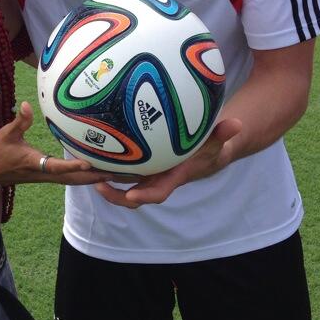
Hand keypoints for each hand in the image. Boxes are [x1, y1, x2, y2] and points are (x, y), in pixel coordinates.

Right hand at [0, 102, 110, 187]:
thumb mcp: (6, 134)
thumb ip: (20, 121)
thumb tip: (28, 105)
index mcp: (35, 164)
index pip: (57, 167)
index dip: (73, 166)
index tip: (90, 164)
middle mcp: (44, 174)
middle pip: (75, 178)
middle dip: (97, 177)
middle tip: (121, 173)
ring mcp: (47, 176)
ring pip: (75, 180)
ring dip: (95, 178)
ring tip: (118, 173)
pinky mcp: (47, 175)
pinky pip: (70, 177)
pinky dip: (85, 175)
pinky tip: (98, 171)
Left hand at [94, 117, 241, 208]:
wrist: (205, 151)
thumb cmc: (210, 146)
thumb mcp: (217, 141)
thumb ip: (223, 133)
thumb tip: (236, 124)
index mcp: (171, 178)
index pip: (157, 192)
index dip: (144, 195)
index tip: (131, 194)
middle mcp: (155, 179)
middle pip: (130, 194)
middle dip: (112, 193)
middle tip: (95, 180)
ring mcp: (145, 173)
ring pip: (120, 180)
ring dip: (103, 176)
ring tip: (83, 165)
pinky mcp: (138, 164)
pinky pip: (119, 165)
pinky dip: (106, 160)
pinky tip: (88, 145)